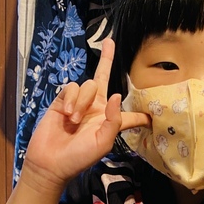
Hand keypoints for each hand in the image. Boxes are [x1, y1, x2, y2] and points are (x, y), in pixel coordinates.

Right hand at [22, 38, 148, 192]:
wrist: (51, 162)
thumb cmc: (79, 157)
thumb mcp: (102, 143)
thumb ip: (113, 121)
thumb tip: (117, 95)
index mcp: (110, 121)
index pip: (129, 115)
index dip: (140, 114)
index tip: (152, 112)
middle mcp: (96, 108)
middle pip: (104, 79)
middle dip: (107, 60)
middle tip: (109, 42)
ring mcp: (80, 103)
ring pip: (89, 85)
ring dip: (83, 101)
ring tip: (73, 120)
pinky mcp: (63, 100)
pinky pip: (72, 87)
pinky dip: (72, 98)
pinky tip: (67, 113)